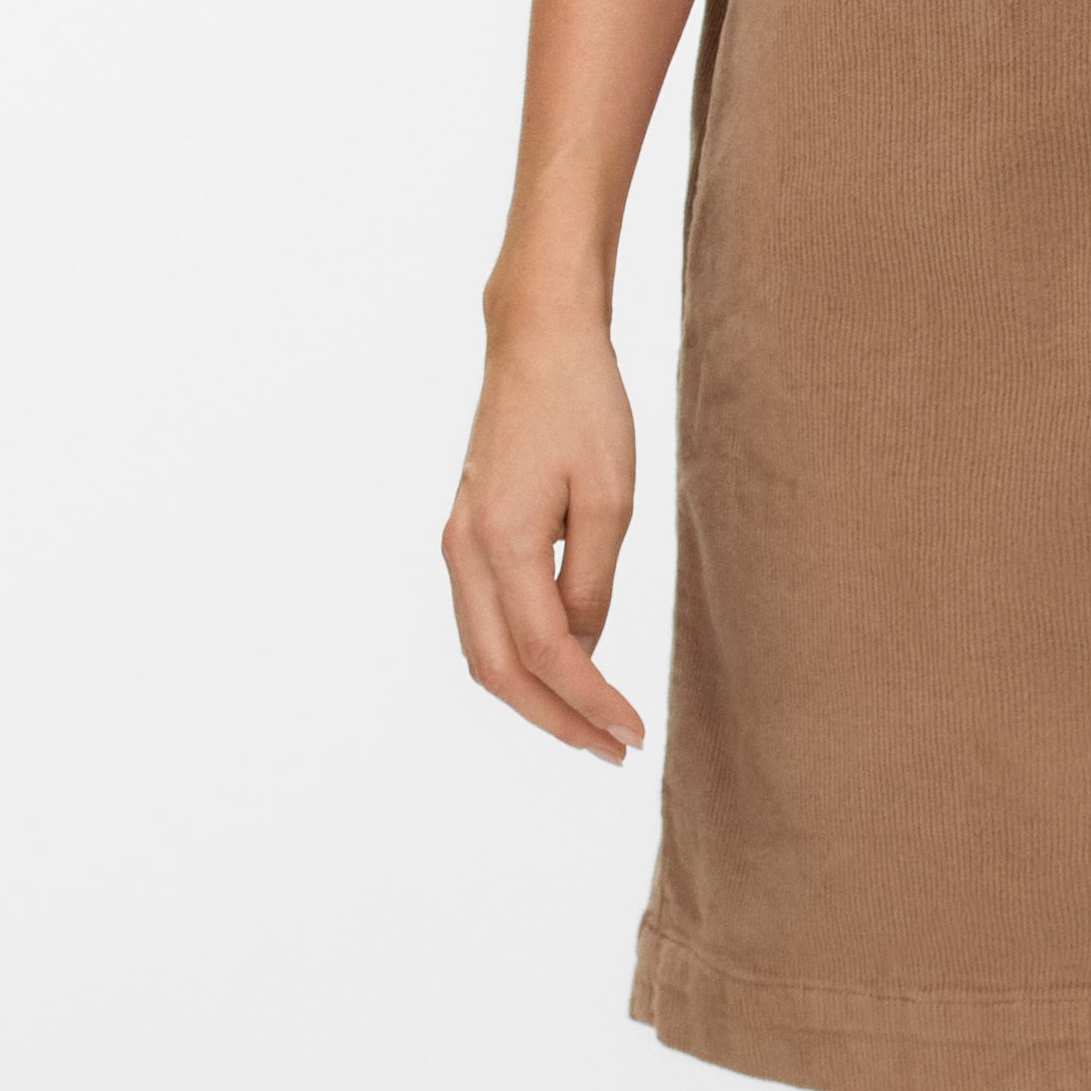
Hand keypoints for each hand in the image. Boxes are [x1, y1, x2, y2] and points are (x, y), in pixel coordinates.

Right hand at [444, 298, 648, 762]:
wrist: (537, 340)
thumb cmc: (583, 404)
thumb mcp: (612, 495)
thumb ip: (594, 582)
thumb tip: (583, 648)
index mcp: (501, 540)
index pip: (545, 651)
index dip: (589, 701)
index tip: (633, 734)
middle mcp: (464, 550)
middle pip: (498, 671)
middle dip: (556, 720)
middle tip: (613, 749)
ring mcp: (458, 542)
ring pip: (483, 652)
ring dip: (534, 698)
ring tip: (593, 724)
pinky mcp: (467, 534)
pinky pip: (485, 620)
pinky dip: (521, 659)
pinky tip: (568, 669)